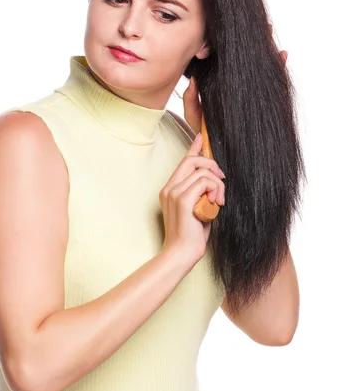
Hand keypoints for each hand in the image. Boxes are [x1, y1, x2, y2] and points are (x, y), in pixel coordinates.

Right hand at [159, 133, 225, 267]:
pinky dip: (215, 190)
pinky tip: (216, 203)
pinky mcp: (183, 199)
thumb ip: (201, 193)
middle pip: (192, 161)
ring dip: (217, 184)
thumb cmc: (191, 236)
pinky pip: (205, 182)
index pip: (183, 162)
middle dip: (211, 164)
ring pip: (202, 171)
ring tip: (218, 201)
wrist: (181, 253)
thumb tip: (214, 181)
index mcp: (170, 189)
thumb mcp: (198, 208)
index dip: (193, 148)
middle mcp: (169, 188)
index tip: (201, 137)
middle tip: (221, 180)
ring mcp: (174, 193)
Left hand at [183, 23, 287, 133]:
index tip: (229, 28)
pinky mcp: (260, 97)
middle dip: (252, 39)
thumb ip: (191, 101)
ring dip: (265, 47)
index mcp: (218, 81)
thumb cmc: (205, 131)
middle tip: (256, 23)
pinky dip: (277, 67)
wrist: (219, 148)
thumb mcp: (194, 116)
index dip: (228, 43)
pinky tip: (281, 55)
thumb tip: (194, 82)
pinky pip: (271, 80)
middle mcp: (234, 82)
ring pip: (258, 63)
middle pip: (244, 56)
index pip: (224, 58)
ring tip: (269, 31)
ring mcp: (247, 88)